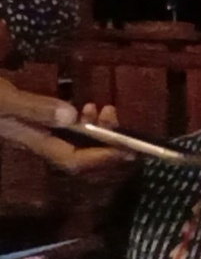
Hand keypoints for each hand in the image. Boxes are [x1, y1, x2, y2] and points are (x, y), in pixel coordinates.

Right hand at [0, 77, 130, 174]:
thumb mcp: (3, 98)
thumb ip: (33, 107)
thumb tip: (73, 116)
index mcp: (30, 139)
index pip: (75, 160)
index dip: (104, 158)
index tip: (130, 146)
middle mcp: (34, 139)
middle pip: (78, 154)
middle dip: (104, 141)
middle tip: (113, 113)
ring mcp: (32, 130)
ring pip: (73, 140)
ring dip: (95, 129)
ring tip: (103, 107)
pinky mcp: (29, 119)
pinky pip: (63, 128)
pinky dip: (79, 120)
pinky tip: (83, 106)